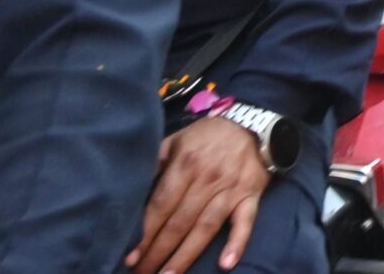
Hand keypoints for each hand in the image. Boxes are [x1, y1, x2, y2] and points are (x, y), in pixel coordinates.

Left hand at [128, 115, 269, 273]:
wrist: (253, 124)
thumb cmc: (208, 136)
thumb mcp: (176, 140)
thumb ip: (155, 162)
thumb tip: (130, 187)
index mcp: (186, 164)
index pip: (161, 205)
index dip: (144, 232)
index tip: (130, 256)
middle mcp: (207, 178)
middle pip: (179, 222)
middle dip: (158, 251)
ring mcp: (230, 189)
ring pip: (206, 227)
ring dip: (187, 255)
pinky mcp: (251, 196)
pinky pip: (245, 222)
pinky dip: (237, 243)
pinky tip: (226, 264)